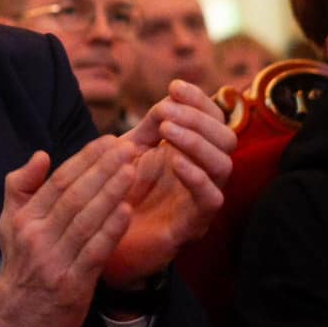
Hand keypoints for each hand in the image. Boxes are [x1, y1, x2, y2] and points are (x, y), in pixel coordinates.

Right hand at [0, 135, 139, 326]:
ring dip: (111, 192)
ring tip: (134, 170)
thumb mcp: (9, 225)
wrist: (16, 325)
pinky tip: (127, 210)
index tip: (110, 140)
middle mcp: (37, 237)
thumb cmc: (21, 269)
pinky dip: (111, 229)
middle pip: (74, 195)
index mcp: (24, 219)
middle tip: (129, 147)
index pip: (58, 181)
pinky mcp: (72, 284)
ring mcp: (54, 261)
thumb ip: (21, 188)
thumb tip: (41, 155)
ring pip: (86, 219)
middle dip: (104, 168)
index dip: (86, 158)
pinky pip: (94, 251)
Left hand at [103, 80, 235, 289]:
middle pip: (227, 138)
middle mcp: (202, 174)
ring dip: (197, 142)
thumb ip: (150, 125)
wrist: (99, 239)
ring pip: (224, 166)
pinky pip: (211, 199)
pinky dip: (196, 176)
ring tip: (166, 132)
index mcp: (191, 152)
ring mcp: (200, 200)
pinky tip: (174, 162)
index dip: (199, 100)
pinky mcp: (192, 225)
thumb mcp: (130, 151)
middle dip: (199, 118)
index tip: (174, 87)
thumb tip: (169, 99)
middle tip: (167, 113)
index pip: (213, 119)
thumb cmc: (117, 193)